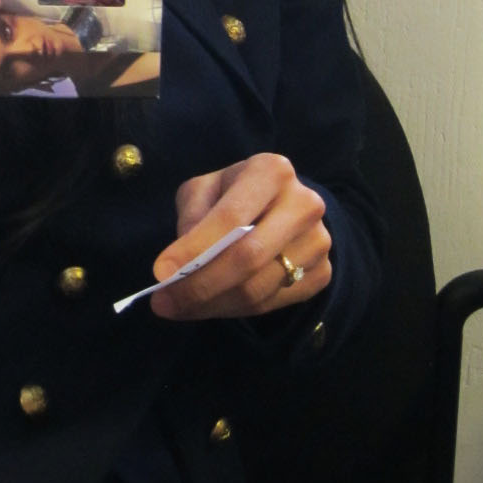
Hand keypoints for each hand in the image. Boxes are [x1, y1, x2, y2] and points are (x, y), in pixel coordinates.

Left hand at [149, 154, 330, 320]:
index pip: (230, 217)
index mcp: (272, 171)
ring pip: (258, 289)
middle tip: (164, 302)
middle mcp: (304, 204)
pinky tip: (211, 304)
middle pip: (248, 257)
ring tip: (179, 306)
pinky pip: (271, 304)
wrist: (283, 206)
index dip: (194, 248)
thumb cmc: (235, 194)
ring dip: (212, 304)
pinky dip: (234, 310)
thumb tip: (180, 264)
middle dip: (200, 285)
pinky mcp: (323, 273)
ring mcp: (318, 241)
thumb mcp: (205, 189)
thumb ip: (192, 217)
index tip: (160, 272)